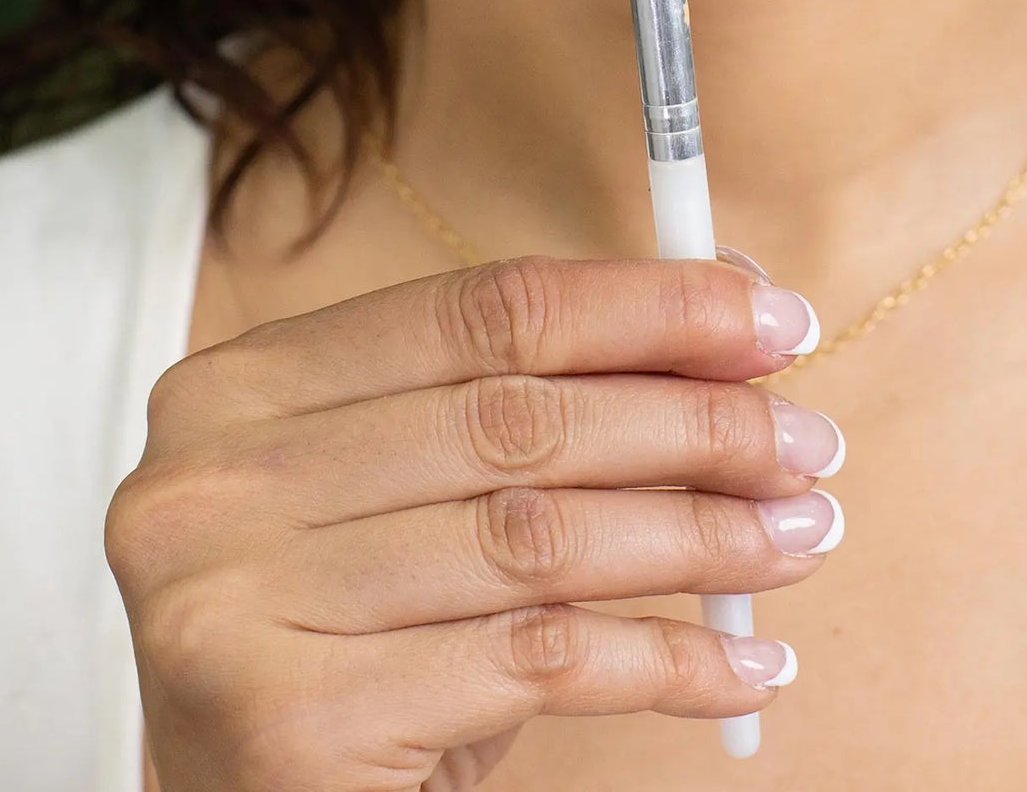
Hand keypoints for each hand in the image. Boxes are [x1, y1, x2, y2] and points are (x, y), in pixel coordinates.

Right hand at [108, 255, 842, 790]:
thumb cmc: (345, 635)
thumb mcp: (412, 495)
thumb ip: (529, 399)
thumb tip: (735, 303)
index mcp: (243, 385)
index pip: (481, 308)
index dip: (642, 305)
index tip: (770, 318)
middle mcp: (217, 480)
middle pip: (517, 419)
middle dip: (691, 423)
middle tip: (810, 441)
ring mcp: (241, 601)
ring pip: (536, 538)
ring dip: (699, 535)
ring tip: (802, 536)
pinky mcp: (293, 723)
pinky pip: (536, 663)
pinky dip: (665, 659)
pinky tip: (745, 664)